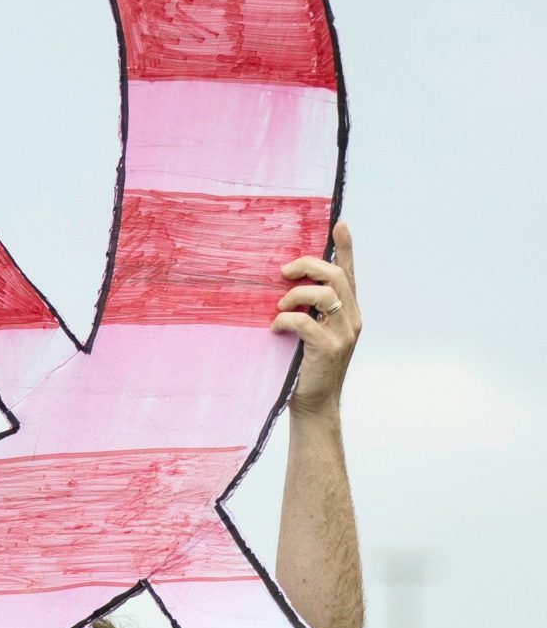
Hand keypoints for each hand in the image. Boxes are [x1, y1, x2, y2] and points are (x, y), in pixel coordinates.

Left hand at [275, 220, 358, 417]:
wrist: (313, 403)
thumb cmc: (305, 366)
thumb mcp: (310, 332)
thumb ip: (308, 310)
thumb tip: (284, 283)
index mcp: (349, 311)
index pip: (350, 273)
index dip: (346, 248)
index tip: (339, 223)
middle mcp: (352, 319)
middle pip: (337, 276)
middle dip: (308, 266)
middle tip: (283, 272)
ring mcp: (343, 334)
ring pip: (324, 295)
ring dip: (295, 295)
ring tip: (278, 307)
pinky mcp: (328, 348)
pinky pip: (305, 322)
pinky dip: (286, 320)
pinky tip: (275, 328)